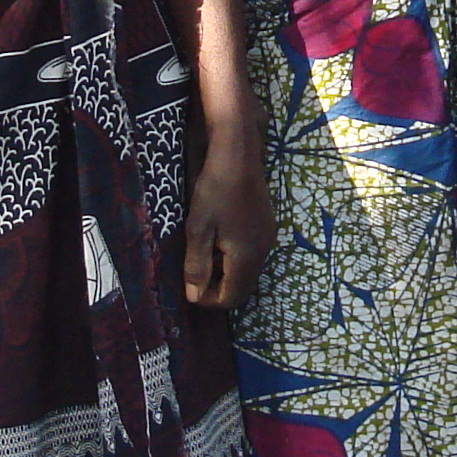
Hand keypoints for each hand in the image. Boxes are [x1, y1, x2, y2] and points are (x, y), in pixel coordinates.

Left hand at [180, 140, 272, 310]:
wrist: (239, 156)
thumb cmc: (214, 190)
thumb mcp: (198, 229)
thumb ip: (197, 265)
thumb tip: (194, 297)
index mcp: (245, 258)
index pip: (231, 298)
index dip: (208, 300)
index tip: (188, 288)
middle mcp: (262, 253)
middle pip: (241, 289)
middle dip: (217, 288)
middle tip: (193, 273)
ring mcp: (268, 240)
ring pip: (247, 272)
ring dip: (224, 273)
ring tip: (202, 254)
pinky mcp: (267, 228)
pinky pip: (251, 256)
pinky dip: (234, 259)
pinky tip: (218, 239)